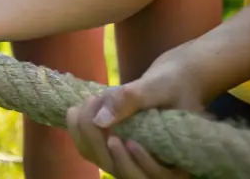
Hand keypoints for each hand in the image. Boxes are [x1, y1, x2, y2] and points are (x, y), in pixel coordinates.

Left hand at [64, 47, 212, 178]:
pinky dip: (81, 135)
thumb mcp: (157, 86)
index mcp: (174, 160)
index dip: (142, 164)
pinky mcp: (116, 151)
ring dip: (88, 139)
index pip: (159, 176)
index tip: (126, 141)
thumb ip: (132, 99)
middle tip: (93, 111)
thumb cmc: (173, 82)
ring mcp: (132, 161)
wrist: (169, 80)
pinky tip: (74, 112)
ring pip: (106, 164)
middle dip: (103, 146)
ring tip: (81, 108)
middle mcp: (153, 168)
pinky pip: (94, 152)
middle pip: (126, 173)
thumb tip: (100, 119)